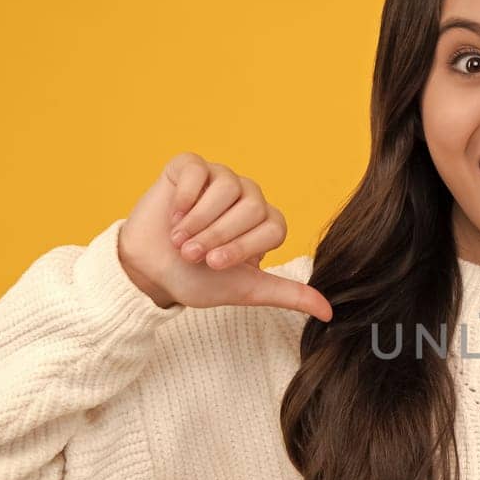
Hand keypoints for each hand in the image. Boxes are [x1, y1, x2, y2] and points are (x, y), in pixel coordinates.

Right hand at [117, 152, 332, 321]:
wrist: (150, 269)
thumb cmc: (197, 278)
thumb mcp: (246, 290)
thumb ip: (287, 294)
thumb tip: (329, 313)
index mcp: (265, 223)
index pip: (274, 227)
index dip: (243, 247)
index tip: (215, 265)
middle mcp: (247, 196)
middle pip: (251, 207)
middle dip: (218, 236)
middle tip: (193, 254)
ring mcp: (220, 178)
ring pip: (226, 188)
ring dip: (198, 220)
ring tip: (179, 239)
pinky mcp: (190, 166)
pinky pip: (199, 171)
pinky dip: (184, 197)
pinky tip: (173, 214)